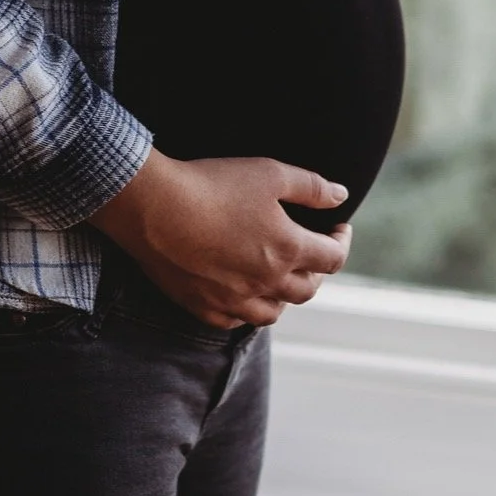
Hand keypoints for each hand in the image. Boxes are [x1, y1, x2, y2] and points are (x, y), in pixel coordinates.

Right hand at [91, 150, 351, 327]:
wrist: (153, 207)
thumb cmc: (213, 184)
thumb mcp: (270, 173)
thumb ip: (312, 187)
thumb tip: (341, 196)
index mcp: (289, 249)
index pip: (333, 258)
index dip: (342, 242)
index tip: (339, 228)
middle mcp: (267, 282)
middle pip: (308, 290)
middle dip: (317, 271)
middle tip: (312, 253)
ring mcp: (234, 299)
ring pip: (273, 312)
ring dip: (284, 297)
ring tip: (280, 279)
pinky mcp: (203, 306)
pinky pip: (234, 321)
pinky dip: (246, 310)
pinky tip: (242, 295)